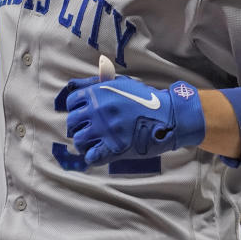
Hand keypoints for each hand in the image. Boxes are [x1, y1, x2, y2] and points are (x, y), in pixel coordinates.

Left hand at [63, 75, 204, 166]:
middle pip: (72, 122)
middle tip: (87, 130)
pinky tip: (99, 153)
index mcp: (98, 93)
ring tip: (92, 143)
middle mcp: (98, 110)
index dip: (76, 109)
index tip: (84, 114)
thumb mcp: (119, 83)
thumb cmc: (144, 98)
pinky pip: (91, 157)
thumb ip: (93, 82)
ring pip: (79, 140)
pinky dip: (92, 157)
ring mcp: (106, 130)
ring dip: (83, 143)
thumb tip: (71, 85)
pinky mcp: (115, 148)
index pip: (72, 103)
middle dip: (77, 127)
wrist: (168, 114)